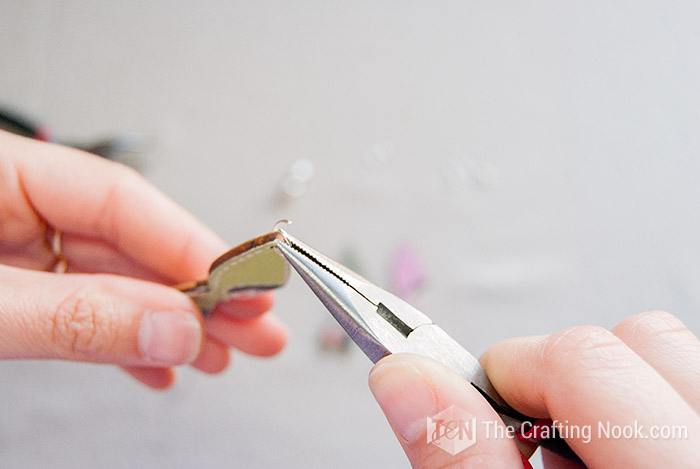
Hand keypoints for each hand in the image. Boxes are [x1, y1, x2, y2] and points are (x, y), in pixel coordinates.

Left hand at [0, 130, 287, 388]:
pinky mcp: (12, 291)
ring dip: (172, 324)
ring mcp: (13, 250)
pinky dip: (124, 341)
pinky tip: (162, 364)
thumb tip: (173, 329)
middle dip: (198, 293)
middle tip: (257, 327)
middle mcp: (14, 205)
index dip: (191, 244)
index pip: (122, 198)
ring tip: (223, 354)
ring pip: (116, 283)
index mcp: (1, 173)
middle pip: (131, 244)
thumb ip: (77, 317)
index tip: (242, 285)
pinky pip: (83, 310)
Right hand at [368, 311, 699, 467]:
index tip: (460, 393)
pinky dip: (641, 402)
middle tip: (522, 435)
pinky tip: (617, 452)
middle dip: (556, 375)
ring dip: (606, 385)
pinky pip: (686, 381)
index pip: (582, 359)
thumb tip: (406, 381)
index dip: (503, 371)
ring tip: (575, 449)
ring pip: (668, 351)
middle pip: (637, 338)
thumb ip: (465, 463)